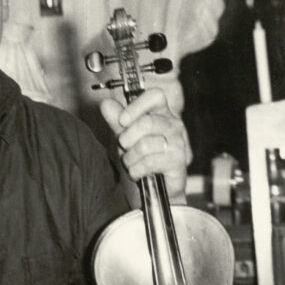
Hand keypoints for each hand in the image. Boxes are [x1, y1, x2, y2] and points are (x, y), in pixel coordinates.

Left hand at [100, 87, 190, 201]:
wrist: (157, 188)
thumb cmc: (143, 158)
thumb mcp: (126, 137)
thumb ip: (116, 120)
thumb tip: (106, 104)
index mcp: (162, 114)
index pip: (156, 96)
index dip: (137, 105)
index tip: (122, 120)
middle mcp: (173, 126)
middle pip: (147, 122)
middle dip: (127, 138)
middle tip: (124, 147)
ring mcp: (178, 144)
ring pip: (146, 145)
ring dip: (130, 158)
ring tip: (131, 163)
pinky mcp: (178, 162)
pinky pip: (150, 162)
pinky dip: (136, 170)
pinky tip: (137, 173)